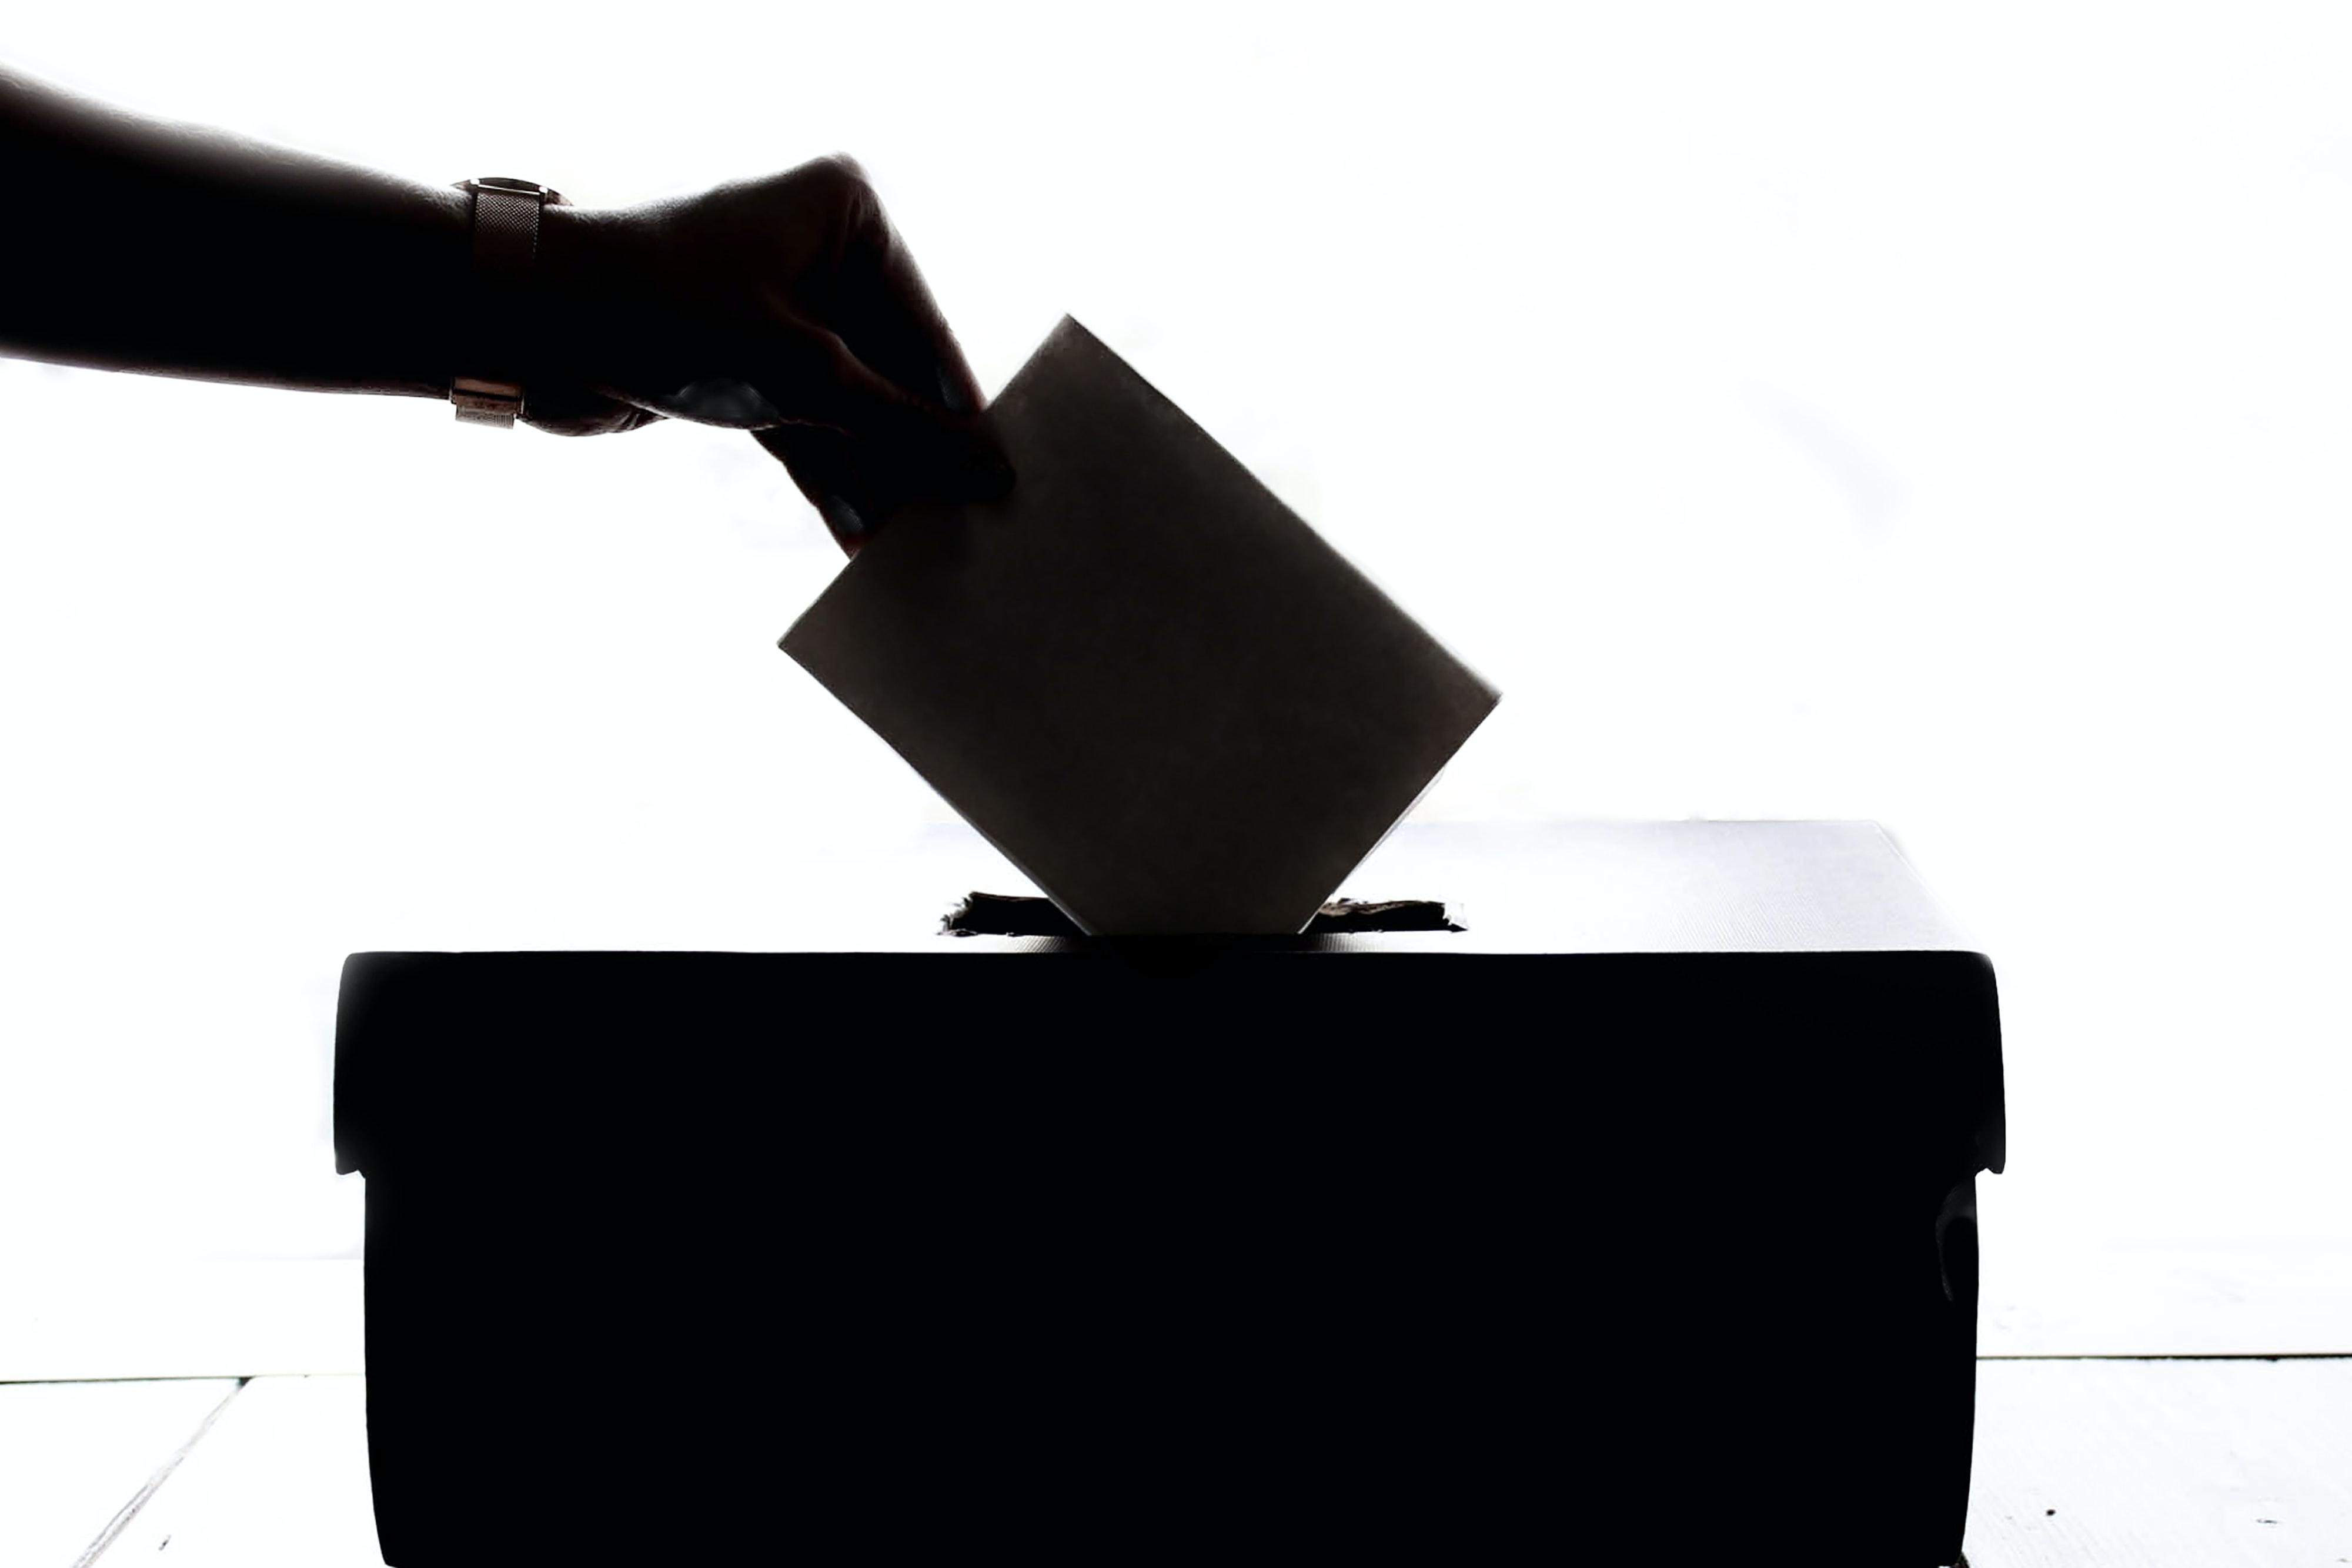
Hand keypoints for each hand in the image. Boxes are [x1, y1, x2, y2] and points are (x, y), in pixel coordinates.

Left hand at [528, 156, 1010, 553]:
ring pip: (851, 407)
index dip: (960, 413)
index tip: (1001, 483)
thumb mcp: (805, 378)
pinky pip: (807, 427)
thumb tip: (990, 473)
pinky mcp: (743, 363)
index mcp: (847, 214)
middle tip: (963, 528)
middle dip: (916, 454)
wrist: (528, 324)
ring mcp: (779, 311)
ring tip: (916, 548)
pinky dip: (828, 476)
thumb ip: (903, 429)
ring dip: (875, 477)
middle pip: (893, 372)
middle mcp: (817, 251)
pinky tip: (860, 537)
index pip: (927, 328)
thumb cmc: (667, 313)